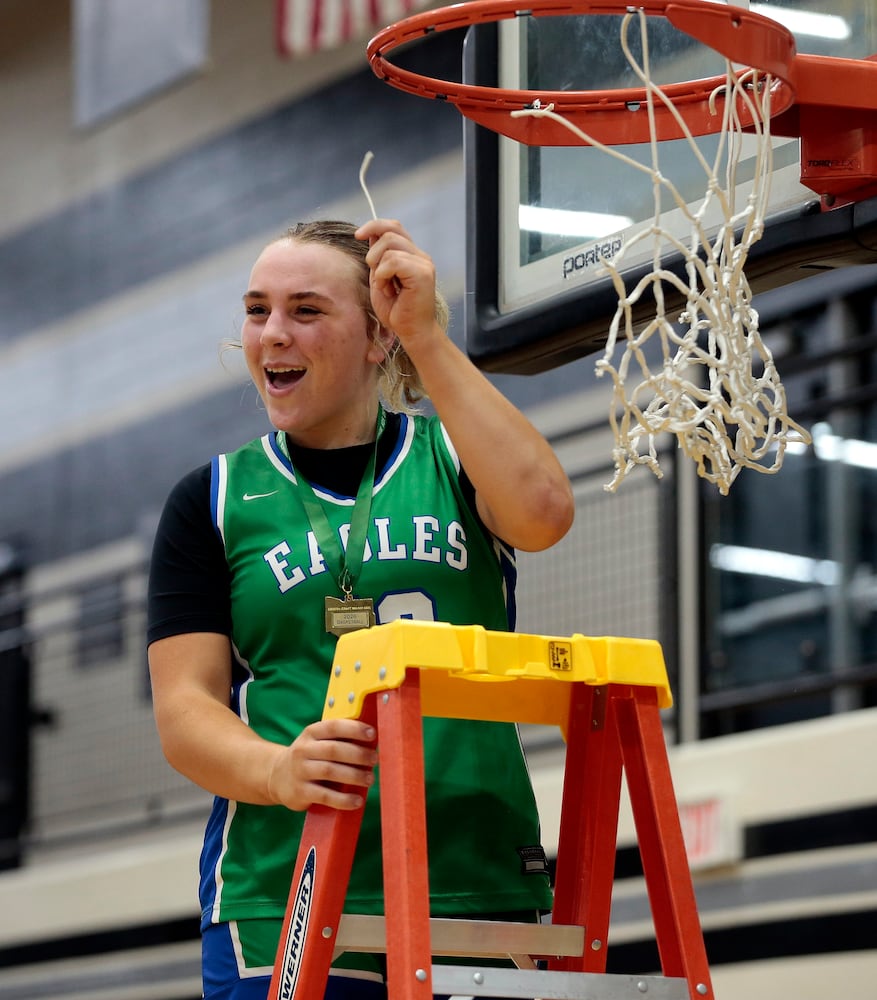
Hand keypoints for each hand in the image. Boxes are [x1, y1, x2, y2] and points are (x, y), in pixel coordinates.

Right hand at [266, 718, 377, 811]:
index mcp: (311, 733)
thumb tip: (372, 742)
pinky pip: (325, 796)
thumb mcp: (317, 742)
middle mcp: (303, 750)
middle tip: (374, 759)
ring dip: (354, 775)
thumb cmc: (309, 757)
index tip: (372, 734)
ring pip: (330, 771)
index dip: (354, 729)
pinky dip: (343, 799)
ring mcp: (300, 771)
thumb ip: (338, 739)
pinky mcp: (300, 792)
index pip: (334, 726)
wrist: (276, 777)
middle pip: (334, 750)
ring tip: (369, 779)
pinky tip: (357, 800)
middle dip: (358, 754)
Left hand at [355, 218, 438, 345]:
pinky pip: (394, 261)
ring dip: (378, 267)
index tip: (358, 236)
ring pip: (389, 245)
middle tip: (377, 278)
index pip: (394, 226)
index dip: (374, 226)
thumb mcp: (380, 279)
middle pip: (390, 232)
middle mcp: (421, 256)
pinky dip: (383, 275)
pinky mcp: (423, 274)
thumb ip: (378, 259)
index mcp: (412, 255)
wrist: (412, 333)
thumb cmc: (397, 312)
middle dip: (373, 253)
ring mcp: (424, 264)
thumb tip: (371, 236)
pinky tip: (389, 290)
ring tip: (385, 287)